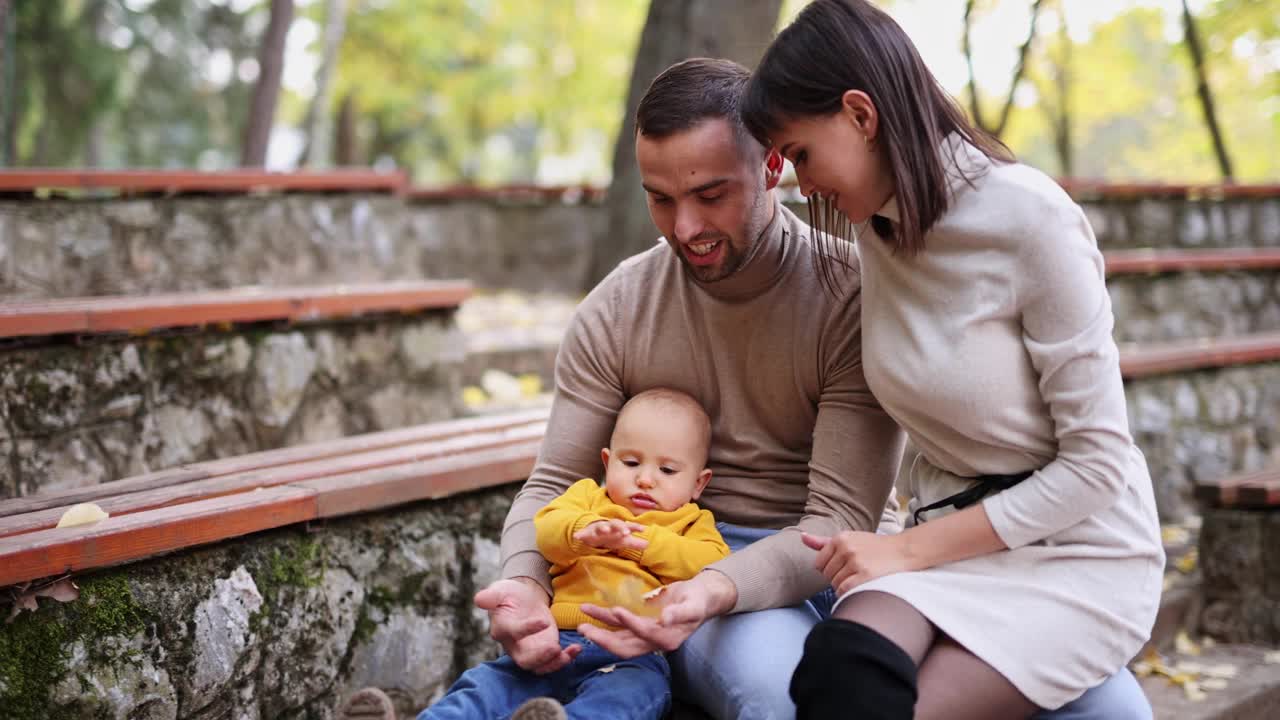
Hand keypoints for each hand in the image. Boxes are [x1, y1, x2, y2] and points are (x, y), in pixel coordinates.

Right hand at [474, 578, 580, 673]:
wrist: (523, 600)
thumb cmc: (510, 595)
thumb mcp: (500, 590)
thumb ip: (491, 596)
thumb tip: (479, 599)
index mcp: (502, 628)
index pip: (513, 632)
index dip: (527, 629)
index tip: (544, 621)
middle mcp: (514, 645)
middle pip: (524, 660)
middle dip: (541, 658)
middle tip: (555, 648)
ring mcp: (529, 651)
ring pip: (539, 667)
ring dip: (556, 662)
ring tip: (571, 651)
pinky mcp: (544, 651)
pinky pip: (552, 663)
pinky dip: (566, 659)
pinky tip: (577, 649)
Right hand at [573, 519, 649, 551]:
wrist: (592, 530)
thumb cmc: (611, 536)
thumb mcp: (622, 540)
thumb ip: (635, 542)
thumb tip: (648, 544)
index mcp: (618, 528)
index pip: (629, 526)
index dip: (635, 527)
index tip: (643, 529)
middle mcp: (609, 527)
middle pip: (616, 525)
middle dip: (620, 527)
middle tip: (626, 531)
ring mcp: (597, 529)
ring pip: (601, 527)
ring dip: (603, 528)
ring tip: (606, 529)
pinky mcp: (586, 533)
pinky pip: (583, 534)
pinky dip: (580, 534)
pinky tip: (577, 536)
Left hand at [576, 570, 736, 656]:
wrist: (698, 598)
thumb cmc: (698, 600)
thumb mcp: (694, 605)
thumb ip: (680, 613)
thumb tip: (665, 619)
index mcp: (667, 640)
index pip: (644, 635)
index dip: (630, 624)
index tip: (616, 610)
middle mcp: (653, 641)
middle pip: (625, 646)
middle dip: (604, 639)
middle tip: (584, 628)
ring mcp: (643, 635)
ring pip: (617, 637)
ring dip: (599, 630)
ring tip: (581, 619)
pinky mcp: (638, 625)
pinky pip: (618, 625)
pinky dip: (604, 619)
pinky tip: (590, 610)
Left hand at [802, 531, 912, 594]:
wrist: (903, 551)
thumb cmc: (873, 547)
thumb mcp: (849, 539)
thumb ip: (823, 542)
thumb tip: (802, 537)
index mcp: (840, 538)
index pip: (819, 563)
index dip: (829, 569)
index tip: (843, 568)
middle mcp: (846, 548)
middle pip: (827, 575)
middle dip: (837, 578)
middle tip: (853, 574)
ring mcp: (855, 561)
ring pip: (835, 584)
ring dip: (843, 587)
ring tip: (858, 579)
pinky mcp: (865, 574)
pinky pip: (844, 590)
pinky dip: (847, 593)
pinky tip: (857, 588)